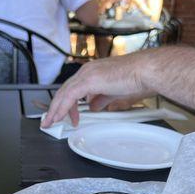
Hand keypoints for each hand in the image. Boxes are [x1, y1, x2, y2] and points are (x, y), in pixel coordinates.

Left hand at [41, 51, 156, 127]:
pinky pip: (70, 96)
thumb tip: (93, 107)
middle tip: (49, 121)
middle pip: (64, 91)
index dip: (67, 104)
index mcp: (92, 72)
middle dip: (56, 107)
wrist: (145, 71)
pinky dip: (62, 108)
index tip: (67, 116)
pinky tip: (59, 117)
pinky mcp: (89, 81)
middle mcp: (87, 71)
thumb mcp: (114, 93)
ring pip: (64, 93)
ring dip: (55, 109)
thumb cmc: (137, 79)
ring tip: (50, 122)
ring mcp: (87, 74)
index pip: (73, 88)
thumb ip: (101, 99)